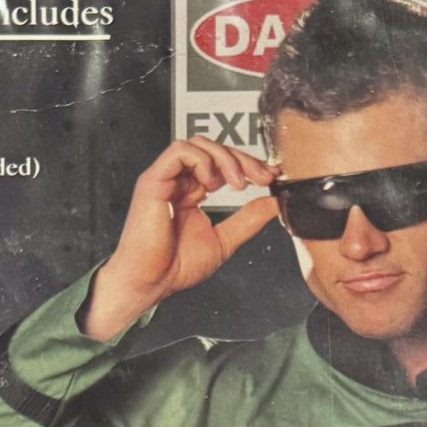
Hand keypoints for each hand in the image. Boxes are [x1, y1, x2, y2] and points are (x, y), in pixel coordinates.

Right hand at [81, 139, 279, 338]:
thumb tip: (274, 202)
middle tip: (263, 177)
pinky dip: (202, 160)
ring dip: (225, 158)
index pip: (223, 165)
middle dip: (244, 159)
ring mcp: (166, 178)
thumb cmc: (176, 266)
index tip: (271, 176)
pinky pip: (179, 151)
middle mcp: (179, 181)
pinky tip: (213, 183)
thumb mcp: (224, 240)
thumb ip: (248, 219)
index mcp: (193, 192)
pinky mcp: (154, 179)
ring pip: (199, 144)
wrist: (152, 281)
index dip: (249, 165)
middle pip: (214, 149)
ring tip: (238, 184)